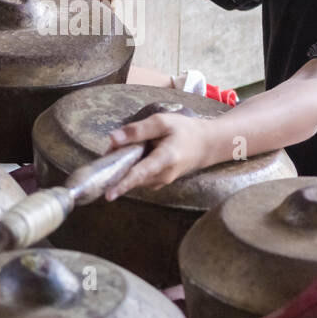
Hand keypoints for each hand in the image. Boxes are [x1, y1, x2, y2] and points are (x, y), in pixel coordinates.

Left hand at [102, 113, 218, 200]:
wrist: (207, 145)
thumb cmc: (185, 131)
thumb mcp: (163, 122)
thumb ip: (138, 130)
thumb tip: (113, 138)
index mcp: (165, 159)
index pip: (140, 173)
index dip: (123, 184)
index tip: (109, 195)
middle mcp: (163, 175)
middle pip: (132, 176)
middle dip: (118, 166)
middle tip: (113, 148)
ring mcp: (162, 182)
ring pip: (134, 177)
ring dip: (125, 166)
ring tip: (126, 147)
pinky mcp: (159, 182)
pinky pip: (140, 178)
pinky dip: (132, 168)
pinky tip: (136, 154)